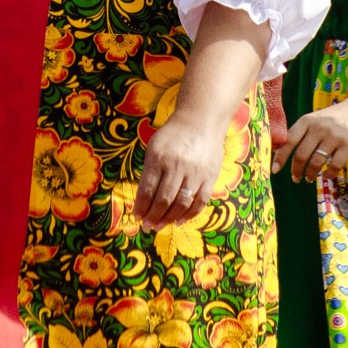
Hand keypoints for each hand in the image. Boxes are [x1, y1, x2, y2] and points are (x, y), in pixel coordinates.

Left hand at [133, 111, 226, 230]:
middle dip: (153, 216)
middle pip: (164, 199)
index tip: (137, 217)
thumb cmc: (173, 135)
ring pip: (181, 203)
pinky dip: (189, 215)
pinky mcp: (210, 177)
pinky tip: (179, 221)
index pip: (148, 189)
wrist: (201, 121)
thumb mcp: (155, 147)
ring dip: (169, 218)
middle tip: (148, 226)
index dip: (141, 206)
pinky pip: (200, 202)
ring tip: (160, 226)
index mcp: (159, 158)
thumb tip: (144, 199)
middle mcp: (177, 166)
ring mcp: (195, 173)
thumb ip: (150, 171)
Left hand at [271, 93, 347, 180]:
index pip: (289, 140)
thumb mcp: (314, 119)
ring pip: (316, 162)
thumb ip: (300, 133)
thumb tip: (280, 151)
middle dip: (296, 170)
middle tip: (296, 178)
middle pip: (301, 154)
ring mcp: (334, 136)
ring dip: (311, 174)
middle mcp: (319, 127)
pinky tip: (326, 175)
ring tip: (309, 178)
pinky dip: (329, 173)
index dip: (281, 157)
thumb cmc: (332, 118)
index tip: (275, 170)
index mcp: (307, 121)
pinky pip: (335, 164)